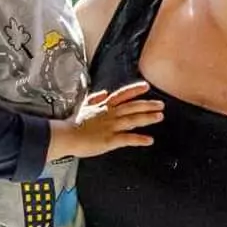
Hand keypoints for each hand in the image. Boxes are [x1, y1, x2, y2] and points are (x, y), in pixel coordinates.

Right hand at [49, 82, 165, 160]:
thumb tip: (104, 93)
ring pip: (132, 120)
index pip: (122, 95)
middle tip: (161, 104)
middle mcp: (109, 114)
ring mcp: (111, 126)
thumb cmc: (72, 123)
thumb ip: (94, 99)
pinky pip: (127, 139)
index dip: (135, 90)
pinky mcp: (110, 140)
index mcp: (104, 106)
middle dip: (147, 105)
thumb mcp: (83, 106)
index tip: (146, 86)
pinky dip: (139, 139)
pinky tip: (149, 140)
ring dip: (147, 118)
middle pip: (132, 107)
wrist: (66, 135)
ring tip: (159, 116)